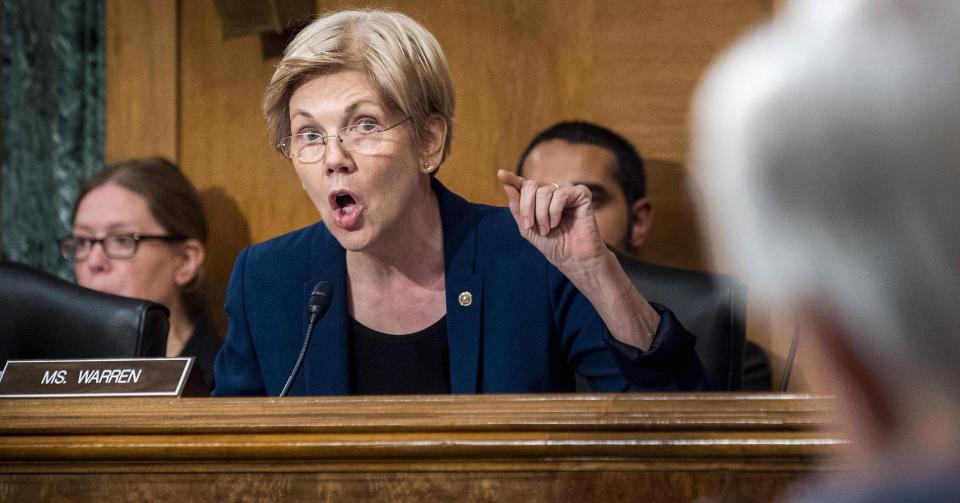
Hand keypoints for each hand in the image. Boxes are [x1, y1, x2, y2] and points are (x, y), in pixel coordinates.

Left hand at [497, 169, 659, 350]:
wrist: (572, 257)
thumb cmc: (553, 245)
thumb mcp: (527, 228)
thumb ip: (517, 208)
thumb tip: (507, 186)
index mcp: (539, 199)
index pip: (523, 185)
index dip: (511, 179)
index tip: (500, 175)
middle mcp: (552, 192)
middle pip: (531, 186)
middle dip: (526, 207)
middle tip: (530, 225)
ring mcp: (566, 192)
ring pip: (544, 191)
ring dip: (541, 214)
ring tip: (547, 229)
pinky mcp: (581, 194)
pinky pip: (560, 194)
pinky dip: (554, 211)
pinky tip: (557, 223)